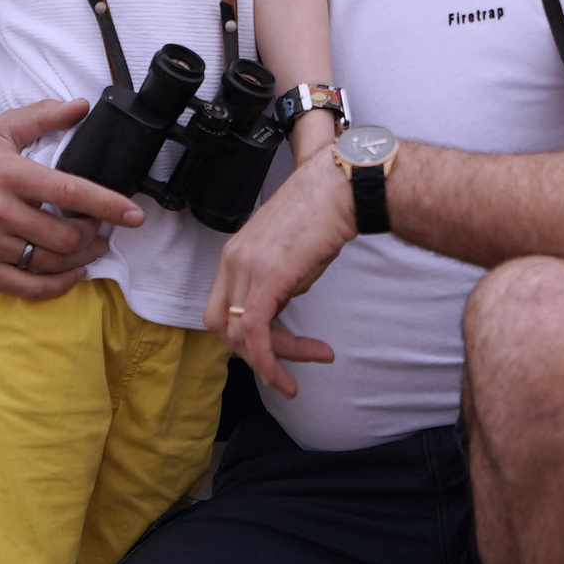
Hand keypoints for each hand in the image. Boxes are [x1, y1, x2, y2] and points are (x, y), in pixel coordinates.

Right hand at [0, 100, 137, 300]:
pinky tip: (72, 274)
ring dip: (82, 259)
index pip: (68, 190)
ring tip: (94, 249)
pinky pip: (29, 287)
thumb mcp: (2, 132)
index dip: (106, 204)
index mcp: (9, 174)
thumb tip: (81, 106)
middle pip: (65, 235)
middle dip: (93, 235)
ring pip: (51, 262)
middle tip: (101, 228)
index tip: (134, 214)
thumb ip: (42, 116)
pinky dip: (58, 285)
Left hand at [204, 156, 351, 397]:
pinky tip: (286, 375)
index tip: (278, 348)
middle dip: (255, 354)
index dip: (244, 338)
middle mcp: (232, 261)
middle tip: (290, 365)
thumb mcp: (290, 258)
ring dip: (272, 360)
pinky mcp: (269, 276)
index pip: (222, 311)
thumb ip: (276, 286)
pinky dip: (267, 360)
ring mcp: (247, 267)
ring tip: (315, 358)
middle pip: (223, 327)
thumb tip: (277, 311)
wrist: (341, 189)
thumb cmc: (324, 217)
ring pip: (239, 335)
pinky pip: (254, 331)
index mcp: (234, 255)